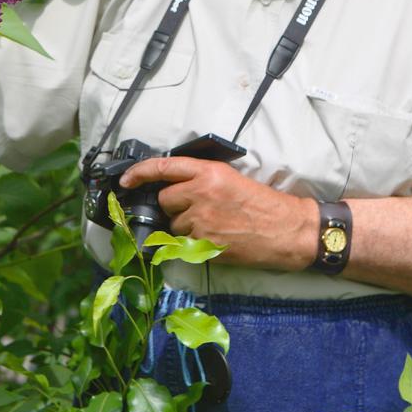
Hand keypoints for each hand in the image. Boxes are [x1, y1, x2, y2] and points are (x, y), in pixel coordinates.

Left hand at [119, 156, 318, 271]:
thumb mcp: (230, 178)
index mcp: (208, 172)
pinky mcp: (206, 244)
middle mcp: (201, 193)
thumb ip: (200, 179)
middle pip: (165, 199)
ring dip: (185, 225)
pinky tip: (215, 237)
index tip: (125, 180)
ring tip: (213, 224)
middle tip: (197, 208)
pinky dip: (194, 242)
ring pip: (174, 224)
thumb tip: (173, 186)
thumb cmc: (262, 203)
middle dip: (174, 205)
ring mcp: (202, 221)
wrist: (286, 229)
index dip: (139, 173)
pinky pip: (185, 243)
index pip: (163, 167)